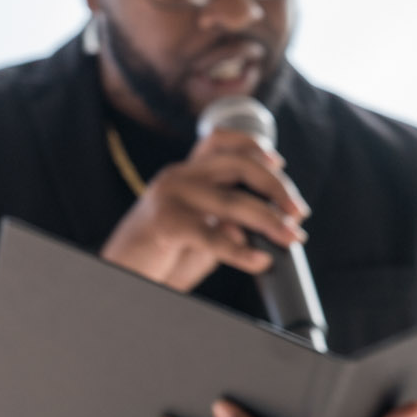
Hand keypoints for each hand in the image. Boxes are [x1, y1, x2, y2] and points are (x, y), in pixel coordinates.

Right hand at [101, 128, 308, 292]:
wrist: (117, 275)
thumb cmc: (156, 258)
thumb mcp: (196, 236)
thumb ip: (224, 225)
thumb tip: (262, 226)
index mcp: (184, 174)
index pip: (221, 141)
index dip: (254, 147)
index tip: (280, 164)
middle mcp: (178, 177)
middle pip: (239, 165)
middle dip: (277, 187)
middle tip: (299, 212)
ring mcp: (170, 196)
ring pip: (233, 201)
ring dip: (270, 221)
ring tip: (291, 238)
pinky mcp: (166, 223)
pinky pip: (214, 235)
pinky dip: (242, 251)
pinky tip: (259, 261)